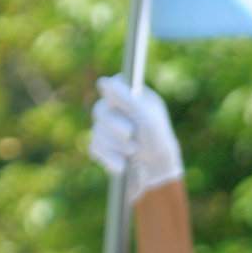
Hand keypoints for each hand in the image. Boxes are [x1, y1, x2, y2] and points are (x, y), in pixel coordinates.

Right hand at [90, 75, 182, 203]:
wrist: (157, 171)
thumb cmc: (157, 140)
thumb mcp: (144, 116)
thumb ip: (125, 98)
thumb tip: (103, 81)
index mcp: (133, 96)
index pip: (115, 85)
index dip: (113, 93)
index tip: (117, 103)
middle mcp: (118, 110)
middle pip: (100, 110)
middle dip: (115, 126)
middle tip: (131, 134)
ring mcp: (107, 129)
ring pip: (96, 132)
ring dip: (116, 145)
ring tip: (134, 152)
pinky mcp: (101, 147)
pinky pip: (94, 148)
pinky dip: (109, 157)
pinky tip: (123, 164)